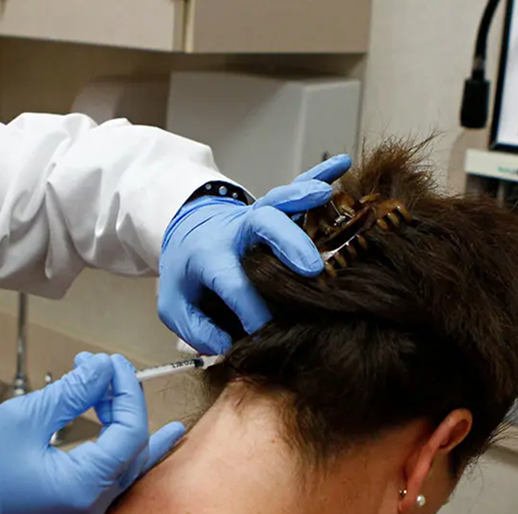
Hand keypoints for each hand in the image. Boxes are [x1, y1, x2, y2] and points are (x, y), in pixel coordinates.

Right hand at [0, 353, 184, 513]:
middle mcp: (94, 503)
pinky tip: (160, 432)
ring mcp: (90, 506)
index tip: (111, 362)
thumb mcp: (25, 417)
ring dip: (125, 417)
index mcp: (83, 486)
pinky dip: (130, 444)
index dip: (127, 391)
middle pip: (133, 444)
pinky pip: (119, 471)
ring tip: (113, 383)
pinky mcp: (82, 501)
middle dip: (124, 400)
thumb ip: (72, 392)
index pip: (129, 432)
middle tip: (103, 367)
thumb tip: (105, 368)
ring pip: (130, 457)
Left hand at [158, 155, 351, 354]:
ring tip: (326, 195)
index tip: (264, 330)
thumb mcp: (176, 307)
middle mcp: (236, 231)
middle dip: (287, 244)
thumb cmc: (188, 273)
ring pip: (279, 201)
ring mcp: (257, 216)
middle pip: (261, 227)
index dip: (250, 308)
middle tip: (311, 268)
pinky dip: (320, 173)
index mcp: (209, 256)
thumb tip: (229, 346)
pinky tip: (342, 163)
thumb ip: (197, 330)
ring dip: (302, 195)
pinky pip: (297, 187)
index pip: (232, 282)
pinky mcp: (274, 208)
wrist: (187, 232)